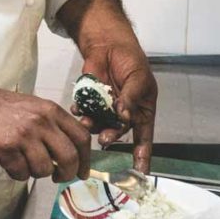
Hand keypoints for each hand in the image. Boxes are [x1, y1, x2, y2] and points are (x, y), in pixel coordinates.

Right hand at [0, 86, 91, 182]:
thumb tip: (74, 153)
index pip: (81, 138)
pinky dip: (19, 174)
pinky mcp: (7, 150)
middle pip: (69, 158)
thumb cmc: (5, 109)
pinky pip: (22, 174)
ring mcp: (24, 136)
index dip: (86, 159)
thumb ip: (56, 125)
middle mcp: (41, 123)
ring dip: (37, 172)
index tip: (82, 172)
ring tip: (26, 162)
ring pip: (44, 169)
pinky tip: (12, 163)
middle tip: (59, 177)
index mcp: (51, 111)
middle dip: (67, 173)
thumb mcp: (36, 108)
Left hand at [71, 43, 156, 172]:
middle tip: (104, 139)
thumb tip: (124, 115)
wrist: (108, 46)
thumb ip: (130, 98)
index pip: (144, 138)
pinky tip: (75, 108)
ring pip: (98, 125)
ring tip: (86, 121)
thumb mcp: (137, 79)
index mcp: (140, 112)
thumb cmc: (130, 62)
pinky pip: (83, 111)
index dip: (142, 155)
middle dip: (111, 137)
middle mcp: (122, 115)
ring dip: (92, 125)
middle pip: (118, 133)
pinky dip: (79, 111)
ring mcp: (104, 109)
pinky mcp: (89, 101)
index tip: (141, 172)